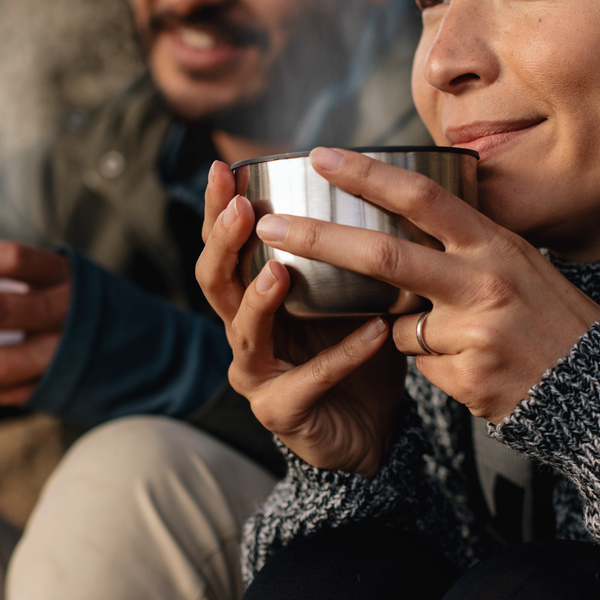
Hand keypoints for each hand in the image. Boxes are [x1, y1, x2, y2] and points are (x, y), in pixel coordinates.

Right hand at [196, 160, 405, 476]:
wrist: (372, 430)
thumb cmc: (359, 355)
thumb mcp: (353, 296)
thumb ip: (350, 254)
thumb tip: (383, 186)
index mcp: (253, 300)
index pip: (225, 248)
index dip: (218, 211)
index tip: (224, 168)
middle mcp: (244, 335)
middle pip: (216, 284)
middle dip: (224, 244)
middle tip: (243, 209)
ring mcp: (257, 376)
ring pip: (245, 333)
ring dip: (260, 300)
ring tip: (279, 272)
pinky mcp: (282, 412)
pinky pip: (312, 378)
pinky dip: (345, 353)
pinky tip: (375, 331)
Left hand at [253, 148, 599, 423]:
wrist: (597, 392)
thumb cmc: (549, 320)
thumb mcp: (517, 264)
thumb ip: (462, 245)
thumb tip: (400, 219)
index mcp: (494, 245)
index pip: (422, 198)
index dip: (366, 174)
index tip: (320, 155)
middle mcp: (484, 282)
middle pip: (382, 256)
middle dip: (315, 238)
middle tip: (267, 225)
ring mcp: (474, 333)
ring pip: (396, 325)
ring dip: (407, 332)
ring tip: (464, 340)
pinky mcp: (466, 378)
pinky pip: (420, 366)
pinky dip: (435, 367)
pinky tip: (476, 371)